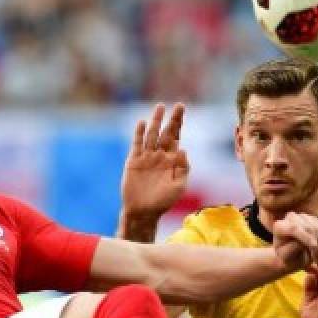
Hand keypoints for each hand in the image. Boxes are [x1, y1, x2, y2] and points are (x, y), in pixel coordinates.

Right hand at [121, 103, 189, 223]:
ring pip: (152, 135)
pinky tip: (143, 123)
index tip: (182, 109)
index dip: (179, 123)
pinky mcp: (134, 161)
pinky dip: (139, 133)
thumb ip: (183, 169)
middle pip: (166, 132)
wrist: (143, 211)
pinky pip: (137, 144)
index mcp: (171, 160)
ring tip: (160, 108)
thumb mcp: (179, 187)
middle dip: (172, 119)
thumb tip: (183, 149)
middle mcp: (159, 155)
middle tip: (180, 105)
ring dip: (156, 121)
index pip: (176, 137)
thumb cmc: (163, 201)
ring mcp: (146, 157)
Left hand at [271, 212, 317, 272]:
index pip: (294, 228)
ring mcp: (304, 218)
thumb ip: (291, 249)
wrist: (290, 256)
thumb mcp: (285, 257)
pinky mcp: (316, 221)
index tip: (315, 248)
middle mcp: (292, 218)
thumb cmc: (285, 258)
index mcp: (280, 226)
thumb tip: (302, 243)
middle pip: (310, 228)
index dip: (306, 237)